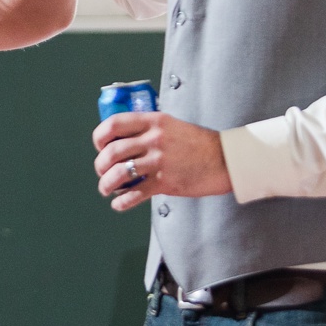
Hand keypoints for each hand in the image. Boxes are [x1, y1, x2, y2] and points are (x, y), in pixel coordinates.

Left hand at [91, 112, 231, 211]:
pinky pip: (135, 194)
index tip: (100, 147)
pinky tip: (119, 204)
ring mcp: (159, 161)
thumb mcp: (172, 125)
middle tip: (102, 172)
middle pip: (112, 152)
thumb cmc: (199, 143)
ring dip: (106, 184)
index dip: (100, 137)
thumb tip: (123, 141)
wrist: (225, 159)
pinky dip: (122, 202)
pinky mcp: (165, 182)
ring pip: (119, 174)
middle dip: (100, 165)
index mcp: (153, 121)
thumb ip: (149, 130)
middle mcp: (153, 139)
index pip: (114, 124)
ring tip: (106, 189)